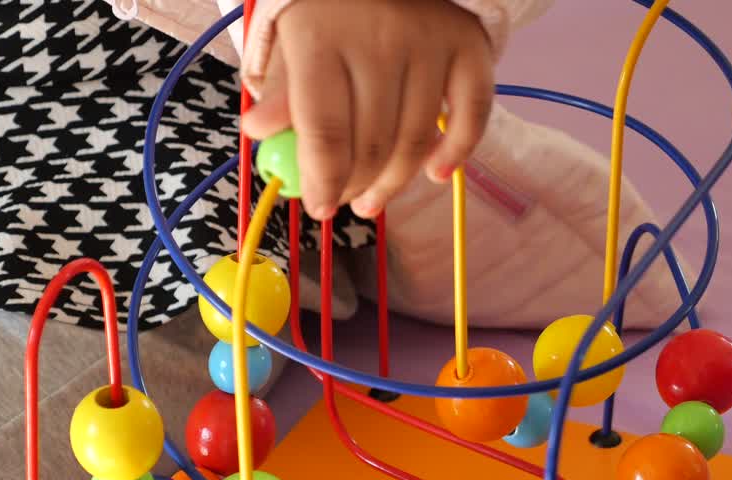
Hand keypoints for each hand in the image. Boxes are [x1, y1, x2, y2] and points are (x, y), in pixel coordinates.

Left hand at [241, 0, 493, 220]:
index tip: (319, 208)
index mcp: (323, 37)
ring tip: (374, 200)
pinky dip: (456, 152)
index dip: (323, 181)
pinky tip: (436, 175)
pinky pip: (471, 115)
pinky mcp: (470, 47)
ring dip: (395, 184)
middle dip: (356, 188)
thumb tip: (260, 133)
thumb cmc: (331, 10)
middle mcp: (380, 38)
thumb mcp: (293, 40)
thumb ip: (280, 92)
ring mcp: (430, 43)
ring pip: (416, 140)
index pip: (326, 130)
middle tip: (346, 202)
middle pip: (373, 143)